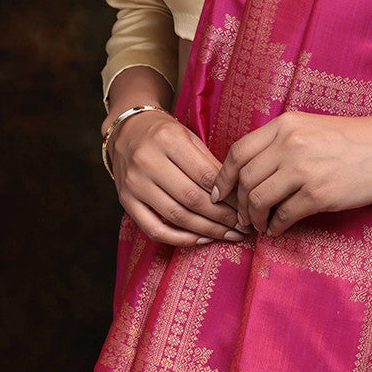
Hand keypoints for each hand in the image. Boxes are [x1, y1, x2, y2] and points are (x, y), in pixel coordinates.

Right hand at [109, 110, 247, 246]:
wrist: (127, 131)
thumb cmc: (164, 134)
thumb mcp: (189, 137)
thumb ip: (210, 163)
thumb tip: (236, 193)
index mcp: (168, 140)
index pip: (205, 176)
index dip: (229, 196)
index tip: (246, 206)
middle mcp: (148, 162)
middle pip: (192, 198)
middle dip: (222, 217)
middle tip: (242, 226)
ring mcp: (135, 184)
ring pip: (176, 216)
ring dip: (207, 230)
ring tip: (229, 235)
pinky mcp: (126, 201)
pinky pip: (154, 229)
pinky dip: (180, 239)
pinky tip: (201, 239)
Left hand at [213, 111, 371, 237]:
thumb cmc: (351, 140)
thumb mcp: (310, 128)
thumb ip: (280, 143)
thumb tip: (251, 173)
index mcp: (285, 125)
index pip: (238, 151)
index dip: (224, 177)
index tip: (221, 193)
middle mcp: (289, 144)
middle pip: (246, 179)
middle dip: (239, 203)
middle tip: (242, 217)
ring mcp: (303, 169)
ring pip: (259, 199)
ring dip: (255, 218)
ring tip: (260, 225)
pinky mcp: (318, 193)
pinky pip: (283, 216)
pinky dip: (276, 227)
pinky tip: (278, 229)